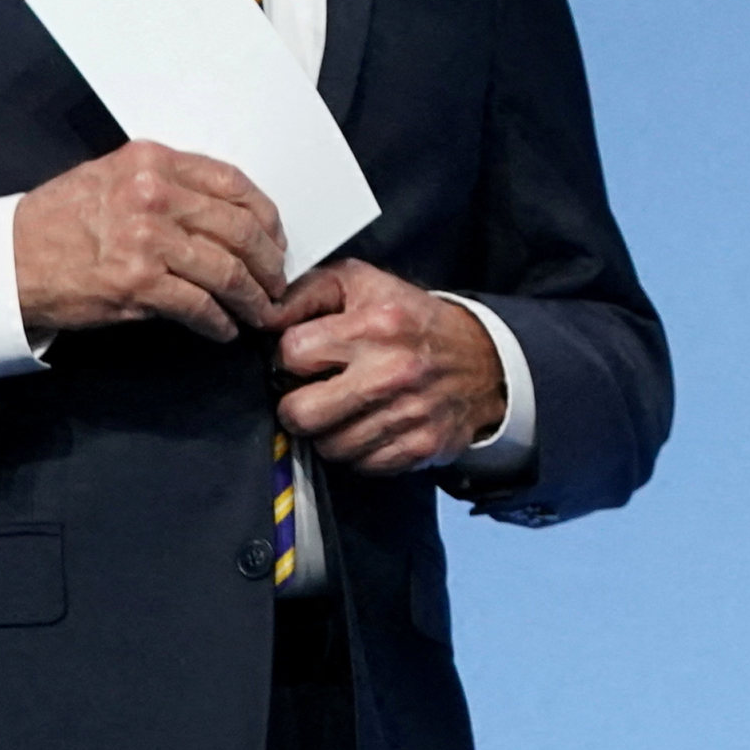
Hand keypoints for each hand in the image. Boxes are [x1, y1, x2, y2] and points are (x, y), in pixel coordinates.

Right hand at [12, 142, 287, 342]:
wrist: (9, 259)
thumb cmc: (60, 220)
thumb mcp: (114, 177)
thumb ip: (170, 183)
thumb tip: (228, 213)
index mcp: (153, 162)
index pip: (234, 184)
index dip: (267, 217)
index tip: (276, 239)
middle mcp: (154, 194)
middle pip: (241, 230)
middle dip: (269, 263)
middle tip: (276, 283)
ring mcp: (147, 239)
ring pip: (228, 271)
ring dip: (253, 299)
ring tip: (260, 312)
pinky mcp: (138, 283)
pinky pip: (200, 306)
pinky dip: (220, 322)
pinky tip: (224, 329)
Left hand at [272, 259, 509, 473]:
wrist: (484, 360)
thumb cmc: (413, 320)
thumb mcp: (362, 284)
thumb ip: (307, 291)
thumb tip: (266, 315)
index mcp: (375, 325)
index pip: (291, 354)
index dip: (289, 357)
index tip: (304, 358)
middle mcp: (392, 372)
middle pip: (300, 414)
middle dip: (296, 405)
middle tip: (311, 394)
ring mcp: (408, 415)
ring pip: (328, 446)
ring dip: (329, 431)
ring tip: (345, 409)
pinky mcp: (421, 447)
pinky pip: (362, 465)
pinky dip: (360, 451)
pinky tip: (370, 426)